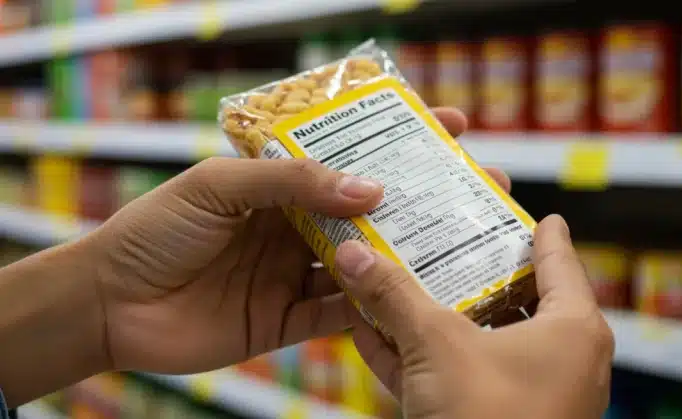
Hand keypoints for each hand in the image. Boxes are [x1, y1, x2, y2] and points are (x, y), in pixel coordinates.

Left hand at [90, 108, 511, 373]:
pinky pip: (342, 312)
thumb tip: (368, 190)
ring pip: (365, 261)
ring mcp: (295, 272)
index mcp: (279, 184)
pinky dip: (374, 306)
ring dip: (408, 252)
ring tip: (459, 240)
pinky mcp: (289, 318)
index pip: (348, 156)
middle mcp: (294, 225)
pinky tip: (410, 297)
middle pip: (368, 210)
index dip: (397, 141)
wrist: (112, 306)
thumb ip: (291, 182)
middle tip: (473, 183)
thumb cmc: (155, 230)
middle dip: (420, 197)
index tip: (447, 126)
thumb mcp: (219, 185)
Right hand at [335, 215, 613, 418]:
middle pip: (516, 295)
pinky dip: (426, 356)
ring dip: (440, 313)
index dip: (536, 230)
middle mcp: (563, 358)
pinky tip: (381, 335)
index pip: (559, 259)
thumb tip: (354, 254)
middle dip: (474, 269)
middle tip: (447, 237)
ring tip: (406, 280)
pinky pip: (463, 375)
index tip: (522, 208)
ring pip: (483, 338)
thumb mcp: (437, 347)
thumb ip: (395, 296)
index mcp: (572, 328)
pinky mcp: (497, 418)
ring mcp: (532, 393)